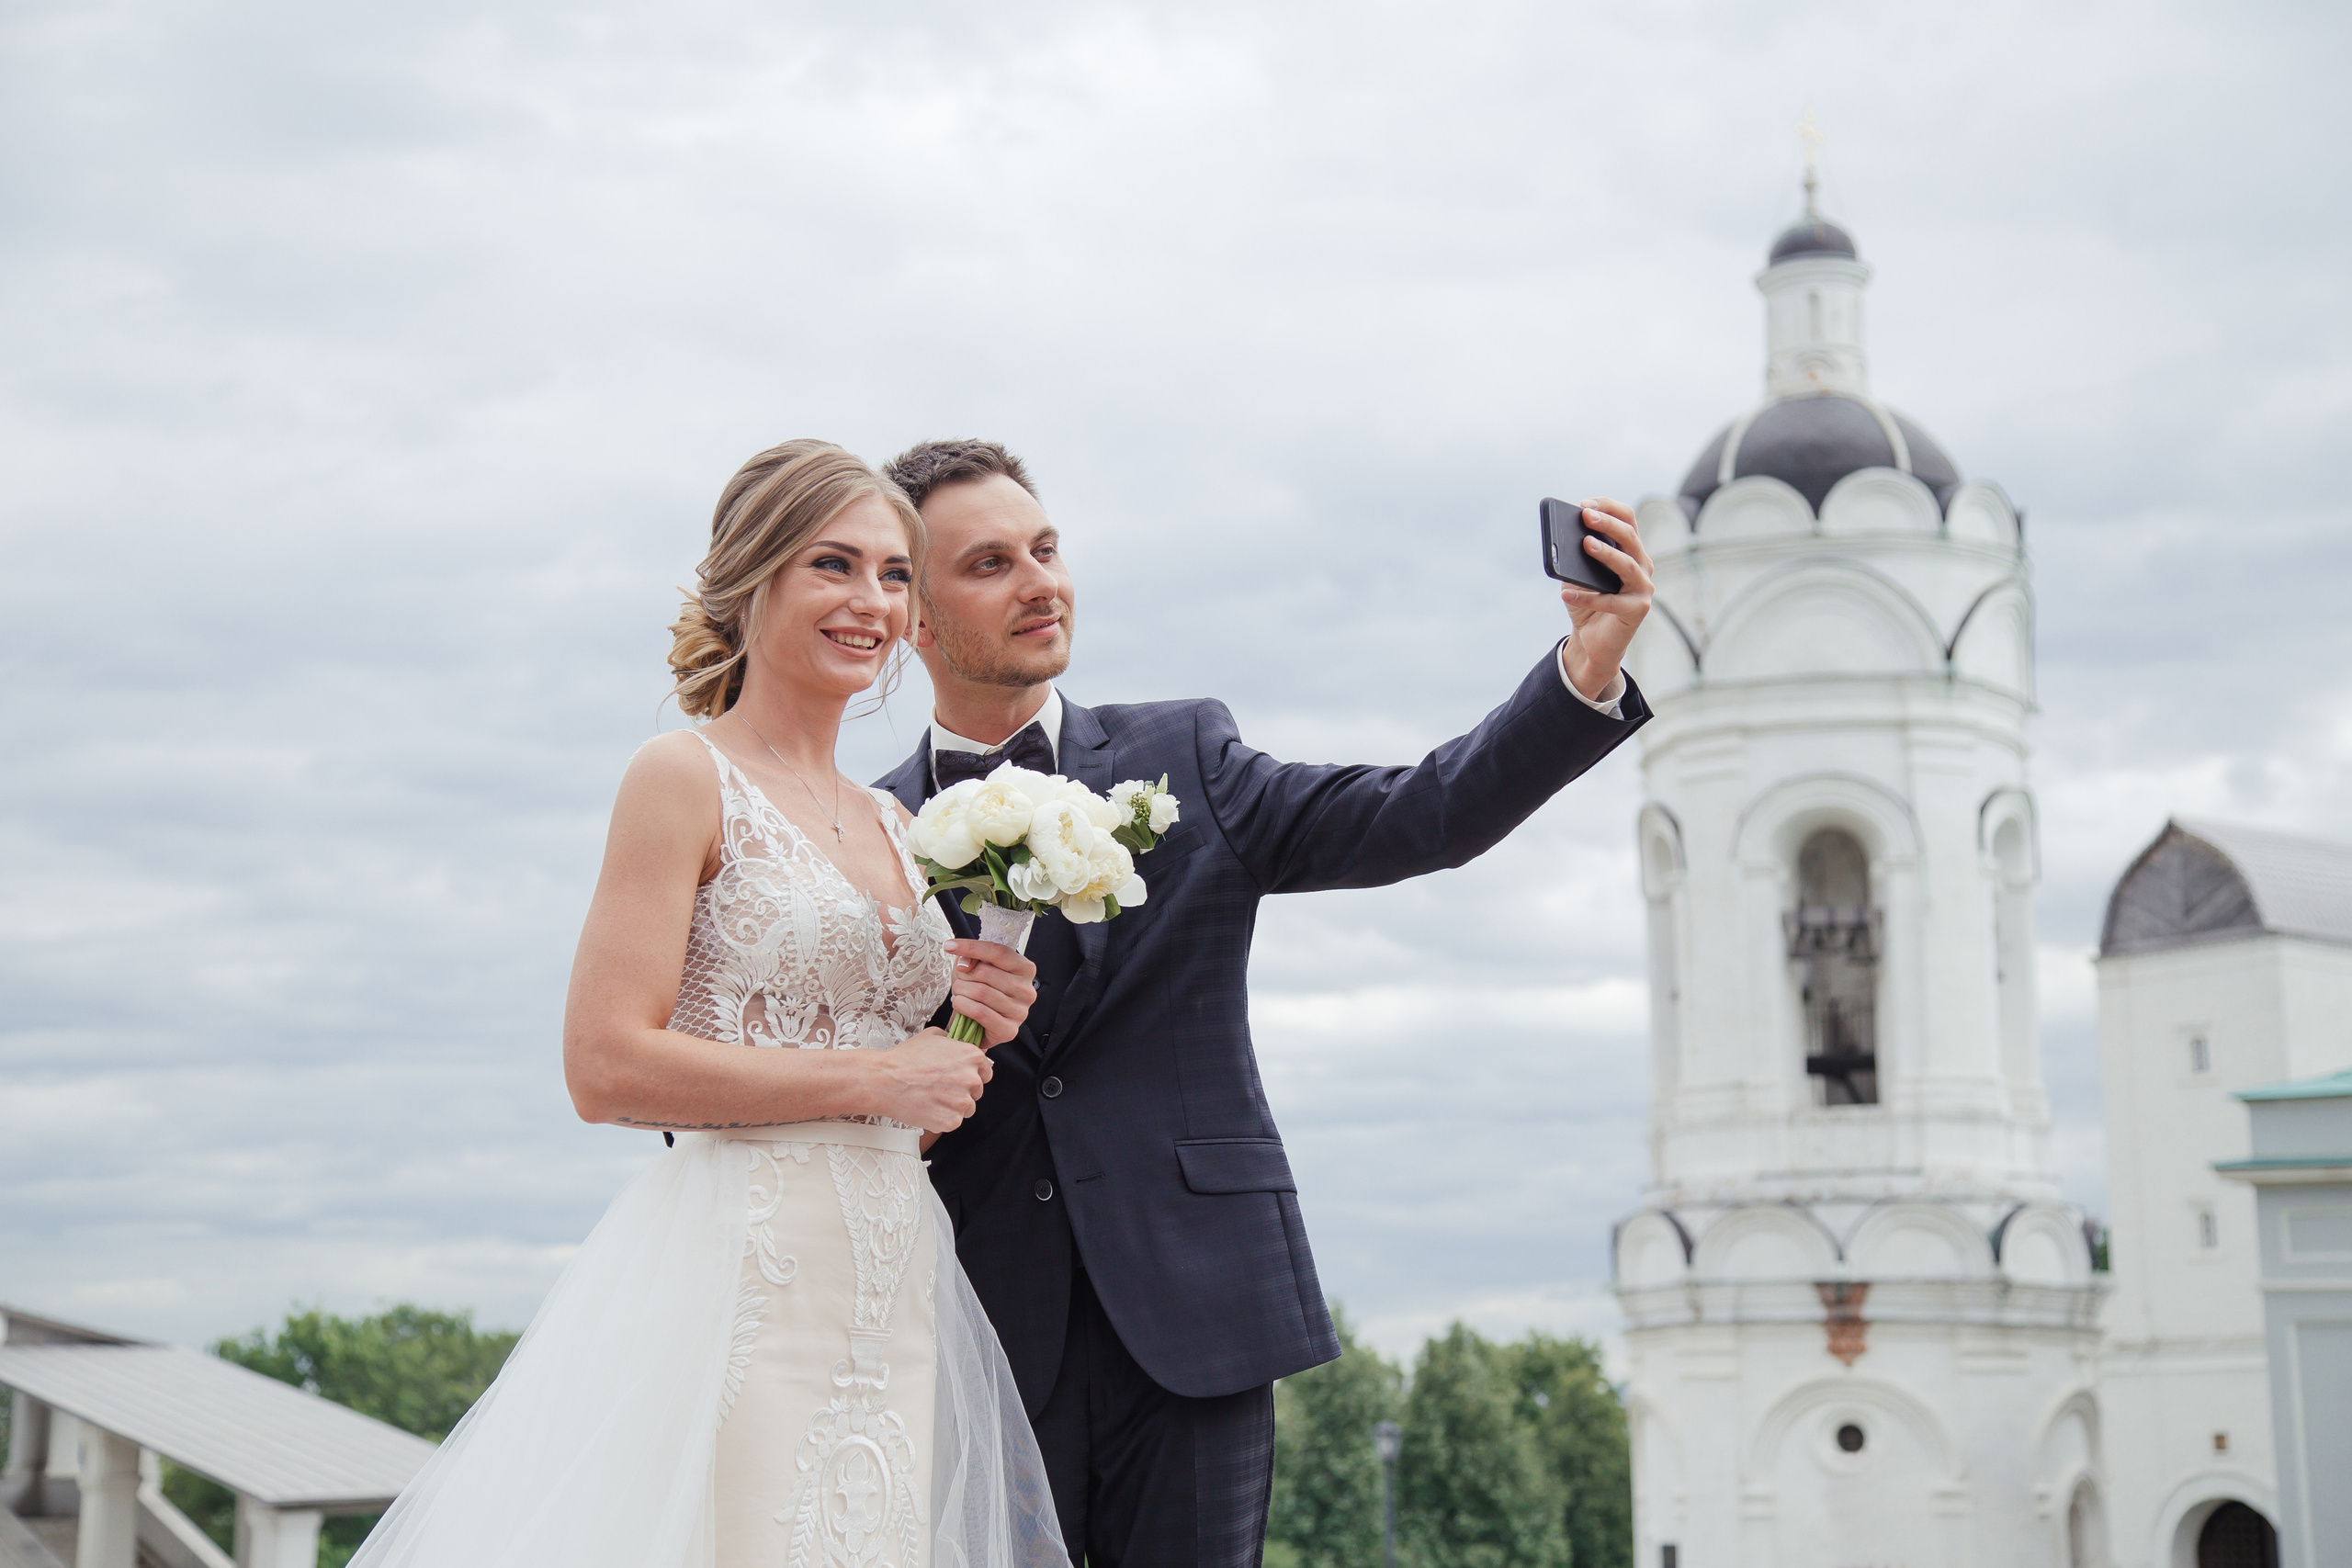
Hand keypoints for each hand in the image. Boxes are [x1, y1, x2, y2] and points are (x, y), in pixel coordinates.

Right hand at [876, 1026, 993, 1132]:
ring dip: (953, 1105)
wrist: (885, 1081)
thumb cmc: (905, 1058)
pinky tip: (927, 1107)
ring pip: (967, 1108)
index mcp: (972, 1056)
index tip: (959, 1076)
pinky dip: (942, 1118)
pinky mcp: (951, 1121)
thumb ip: (953, 1041)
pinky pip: (953, 1121)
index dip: (972, 1073)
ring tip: (932, 1098)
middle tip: (940, 1087)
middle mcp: (972, 1079)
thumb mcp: (933, 1035)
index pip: (985, 1070)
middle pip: (977, 1090)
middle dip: (962, 1090)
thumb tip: (959, 1044)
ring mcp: (962, 1102)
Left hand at [945, 938, 1039, 1047]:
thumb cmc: (981, 991)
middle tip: (958, 980)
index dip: (972, 947)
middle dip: (963, 975)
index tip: (949, 946)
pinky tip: (958, 1003)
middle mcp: (1027, 990)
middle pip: (986, 972)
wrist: (980, 1023)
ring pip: (980, 992)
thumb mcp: (976, 968)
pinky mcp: (1009, 1030)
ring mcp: (1020, 1012)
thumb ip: (972, 959)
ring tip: (958, 993)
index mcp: (1025, 969)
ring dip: (960, 991)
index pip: (999, 952)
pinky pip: (980, 1012)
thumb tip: (965, 963)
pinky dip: (962, 1006)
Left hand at [1558, 498, 1653, 700]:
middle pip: (1630, 537)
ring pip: (1627, 564)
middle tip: (1586, 515)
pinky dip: (1586, 597)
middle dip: (1607, 524)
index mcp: (1630, 551)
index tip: (1585, 503)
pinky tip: (1566, 593)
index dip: (1609, 508)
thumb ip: (1576, 558)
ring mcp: (1643, 588)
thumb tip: (1563, 539)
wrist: (1592, 642)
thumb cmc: (1587, 604)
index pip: (1627, 520)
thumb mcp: (1577, 576)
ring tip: (1585, 544)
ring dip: (1606, 553)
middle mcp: (1642, 566)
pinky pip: (1611, 601)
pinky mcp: (1638, 610)